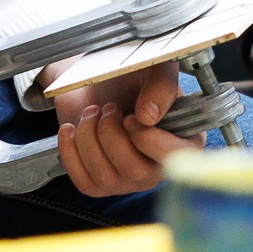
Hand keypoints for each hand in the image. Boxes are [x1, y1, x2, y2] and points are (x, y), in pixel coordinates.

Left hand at [46, 59, 196, 197]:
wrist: (96, 79)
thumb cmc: (130, 75)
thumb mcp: (154, 69)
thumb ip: (161, 86)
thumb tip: (149, 117)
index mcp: (182, 141)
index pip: (174, 158)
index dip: (148, 139)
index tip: (131, 117)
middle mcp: (157, 166)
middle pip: (136, 172)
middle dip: (112, 134)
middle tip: (109, 108)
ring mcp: (127, 179)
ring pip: (105, 177)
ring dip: (90, 137)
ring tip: (93, 113)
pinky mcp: (98, 182)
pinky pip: (82, 180)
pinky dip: (70, 151)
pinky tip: (72, 128)